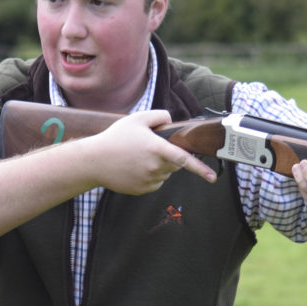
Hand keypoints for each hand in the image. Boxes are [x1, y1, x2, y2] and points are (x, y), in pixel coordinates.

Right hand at [85, 110, 216, 194]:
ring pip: (165, 174)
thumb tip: (172, 122)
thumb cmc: (115, 138)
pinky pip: (155, 183)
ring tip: (139, 157)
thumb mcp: (137, 119)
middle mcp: (155, 167)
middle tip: (153, 148)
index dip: (200, 169)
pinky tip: (135, 168)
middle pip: (175, 165)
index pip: (184, 159)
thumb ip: (159, 116)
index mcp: (157, 149)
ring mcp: (149, 180)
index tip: (212, 178)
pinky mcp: (142, 189)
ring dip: (160, 167)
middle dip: (171, 157)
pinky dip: (151, 176)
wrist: (94, 161)